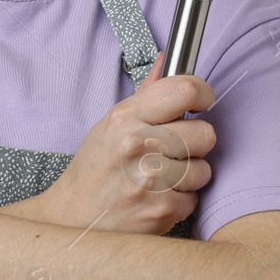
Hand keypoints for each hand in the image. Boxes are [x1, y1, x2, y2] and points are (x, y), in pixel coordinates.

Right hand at [42, 51, 216, 235]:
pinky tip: (156, 198)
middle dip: (195, 143)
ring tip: (161, 178)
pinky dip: (180, 202)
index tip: (201, 102)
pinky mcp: (160, 210)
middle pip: (205, 133)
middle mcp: (138, 145)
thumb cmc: (94, 170)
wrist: (74, 218)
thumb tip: (167, 60)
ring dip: (189, 176)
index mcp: (125, 118)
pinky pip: (194, 199)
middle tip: (174, 151)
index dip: (202, 94)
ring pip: (204, 169)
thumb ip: (146, 94)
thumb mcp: (111, 125)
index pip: (184, 90)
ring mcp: (150, 180)